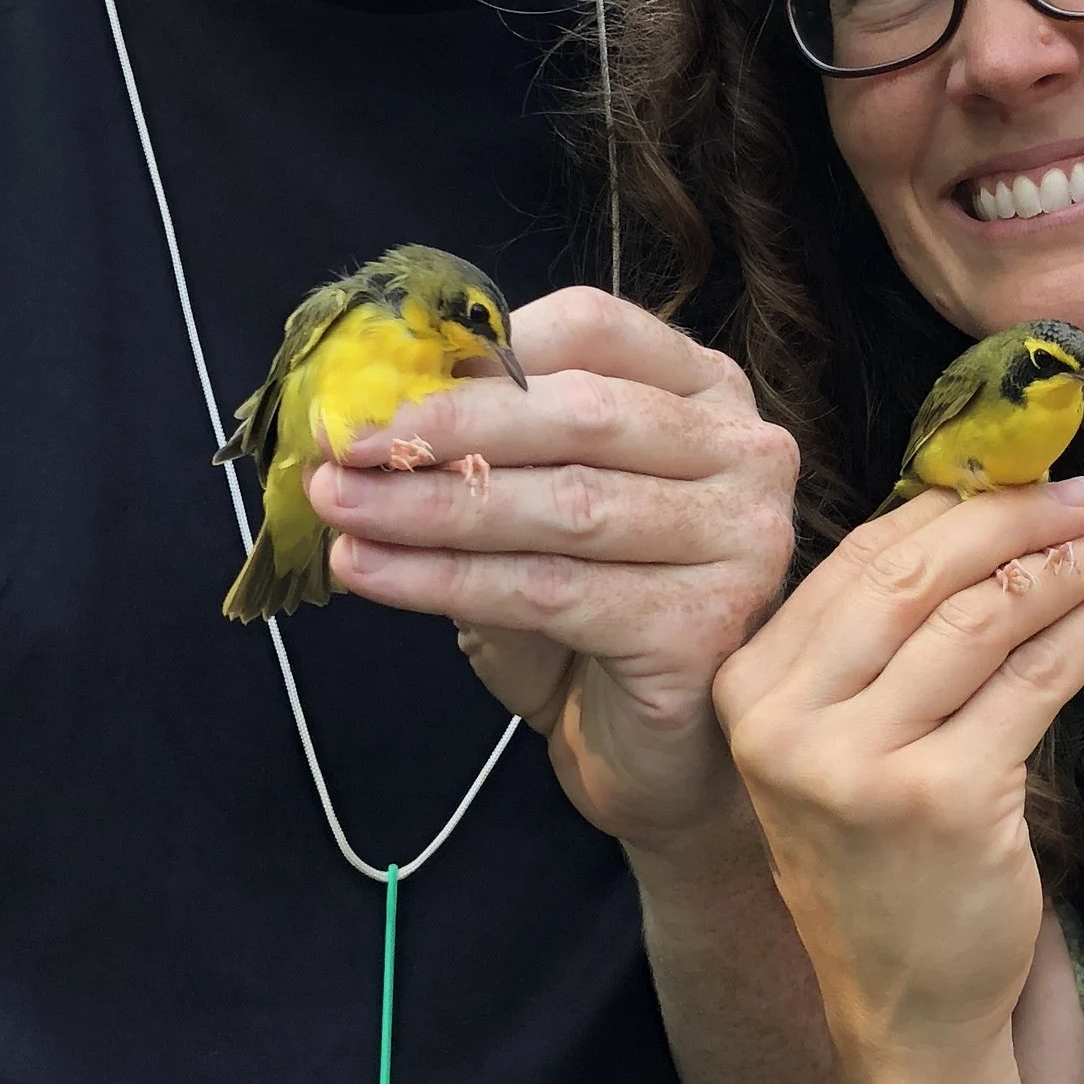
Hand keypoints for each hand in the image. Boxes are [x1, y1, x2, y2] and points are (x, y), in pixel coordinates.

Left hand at [307, 288, 797, 851]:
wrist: (658, 757)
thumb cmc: (593, 618)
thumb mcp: (536, 504)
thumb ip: (487, 447)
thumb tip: (364, 406)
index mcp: (703, 391)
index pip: (594, 326)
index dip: (477, 347)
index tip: (374, 377)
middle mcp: (744, 453)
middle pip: (579, 412)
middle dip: (444, 425)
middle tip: (339, 444)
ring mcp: (740, 539)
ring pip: (563, 504)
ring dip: (431, 506)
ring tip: (338, 509)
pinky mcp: (706, 624)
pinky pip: (552, 590)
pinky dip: (448, 580)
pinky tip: (375, 574)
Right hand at [713, 479, 1083, 1083]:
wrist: (902, 1008)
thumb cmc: (883, 863)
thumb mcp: (841, 746)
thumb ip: (877, 645)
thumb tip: (975, 513)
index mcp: (750, 690)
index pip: (859, 561)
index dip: (950, 506)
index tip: (1020, 475)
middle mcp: (788, 721)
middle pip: (916, 574)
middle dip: (1012, 520)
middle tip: (1081, 496)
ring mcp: (861, 762)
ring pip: (981, 620)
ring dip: (1065, 569)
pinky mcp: (943, 797)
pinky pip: (1031, 681)